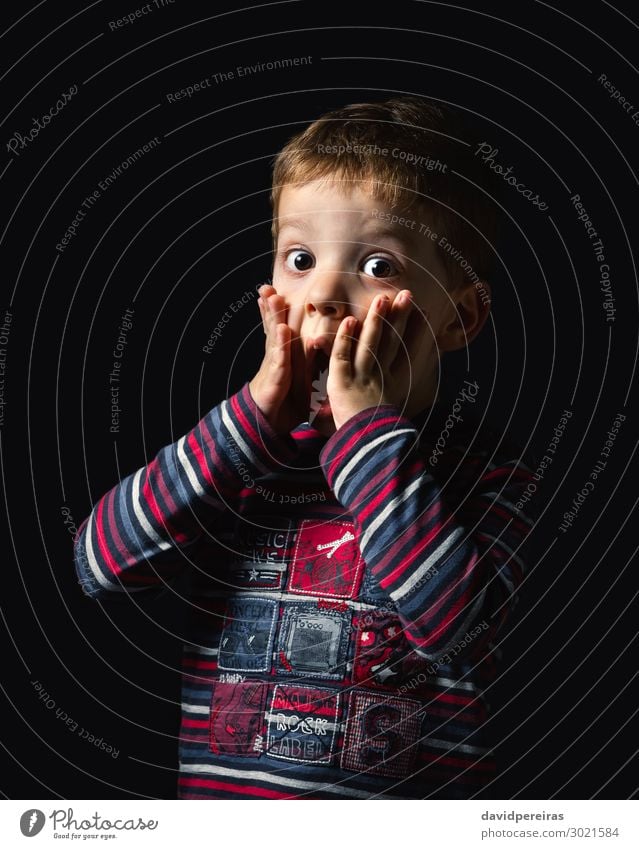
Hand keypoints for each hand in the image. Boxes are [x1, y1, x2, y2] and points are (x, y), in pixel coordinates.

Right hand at [248, 284, 306, 434]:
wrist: (268, 423)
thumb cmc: (284, 402)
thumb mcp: (299, 381)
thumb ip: (309, 366)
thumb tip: (322, 355)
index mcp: (284, 356)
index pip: (281, 329)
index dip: (278, 311)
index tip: (277, 292)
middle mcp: (277, 357)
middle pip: (274, 326)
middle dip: (271, 307)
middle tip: (267, 286)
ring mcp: (274, 366)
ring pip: (274, 337)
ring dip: (273, 317)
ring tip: (271, 297)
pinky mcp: (275, 378)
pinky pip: (279, 359)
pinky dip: (281, 344)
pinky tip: (283, 331)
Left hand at [327, 289, 428, 429]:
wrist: (364, 451)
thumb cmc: (373, 436)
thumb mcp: (386, 413)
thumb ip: (389, 397)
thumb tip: (399, 396)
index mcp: (392, 384)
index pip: (406, 352)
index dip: (416, 331)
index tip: (425, 313)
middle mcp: (380, 378)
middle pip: (392, 342)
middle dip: (400, 318)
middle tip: (408, 294)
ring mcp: (362, 379)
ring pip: (370, 344)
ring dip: (376, 321)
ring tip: (382, 299)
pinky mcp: (342, 383)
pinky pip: (343, 357)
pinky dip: (345, 339)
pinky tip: (349, 321)